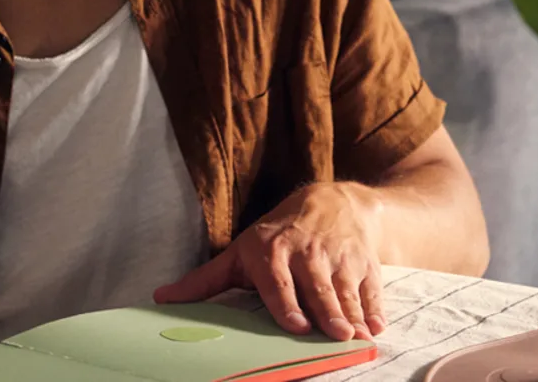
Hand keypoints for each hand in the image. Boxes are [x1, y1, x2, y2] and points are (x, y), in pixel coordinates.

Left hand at [153, 182, 387, 341]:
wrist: (332, 201)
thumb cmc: (278, 235)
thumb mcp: (240, 252)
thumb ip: (205, 280)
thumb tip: (161, 299)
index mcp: (272, 252)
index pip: (280, 281)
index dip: (288, 303)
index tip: (297, 326)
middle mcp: (307, 253)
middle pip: (317, 288)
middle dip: (327, 311)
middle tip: (335, 335)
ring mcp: (339, 257)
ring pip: (345, 290)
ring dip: (352, 314)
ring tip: (357, 336)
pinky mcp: (365, 262)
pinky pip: (371, 288)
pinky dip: (375, 307)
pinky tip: (377, 326)